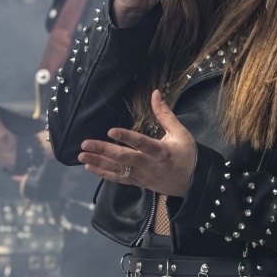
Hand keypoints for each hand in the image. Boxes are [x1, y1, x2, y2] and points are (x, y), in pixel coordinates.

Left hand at [77, 90, 195, 197]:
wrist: (194, 182)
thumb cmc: (187, 154)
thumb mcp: (180, 132)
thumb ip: (165, 114)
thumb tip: (155, 93)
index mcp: (160, 151)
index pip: (141, 143)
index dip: (126, 137)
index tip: (110, 131)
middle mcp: (149, 165)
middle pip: (123, 158)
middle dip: (103, 150)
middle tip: (85, 143)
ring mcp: (142, 176)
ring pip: (118, 170)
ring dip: (99, 162)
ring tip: (82, 155)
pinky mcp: (138, 183)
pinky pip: (119, 179)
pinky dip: (103, 174)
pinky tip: (90, 166)